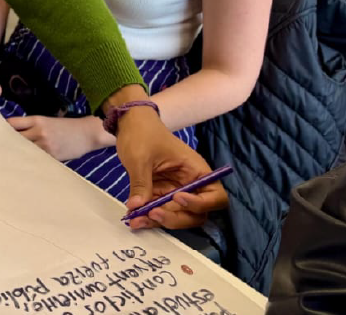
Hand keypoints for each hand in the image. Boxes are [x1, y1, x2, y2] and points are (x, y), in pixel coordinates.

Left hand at [7, 115, 101, 160]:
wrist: (87, 133)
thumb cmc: (66, 127)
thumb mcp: (48, 121)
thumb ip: (31, 126)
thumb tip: (11, 134)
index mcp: (37, 120)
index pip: (12, 123)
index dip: (2, 128)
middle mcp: (39, 131)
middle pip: (13, 137)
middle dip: (4, 142)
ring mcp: (44, 145)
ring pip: (22, 150)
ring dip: (14, 154)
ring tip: (3, 160)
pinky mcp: (51, 156)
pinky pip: (34, 159)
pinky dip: (27, 162)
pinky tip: (21, 166)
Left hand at [115, 107, 227, 229]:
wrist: (130, 125)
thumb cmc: (142, 133)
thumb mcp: (141, 157)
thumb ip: (141, 183)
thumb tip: (137, 207)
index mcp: (197, 171)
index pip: (215, 197)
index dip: (201, 204)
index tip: (177, 197)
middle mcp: (190, 185)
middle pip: (196, 213)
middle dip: (175, 218)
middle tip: (152, 213)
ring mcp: (175, 192)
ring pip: (176, 216)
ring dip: (158, 221)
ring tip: (136, 220)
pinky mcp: (160, 195)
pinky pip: (159, 212)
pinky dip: (148, 218)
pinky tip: (133, 219)